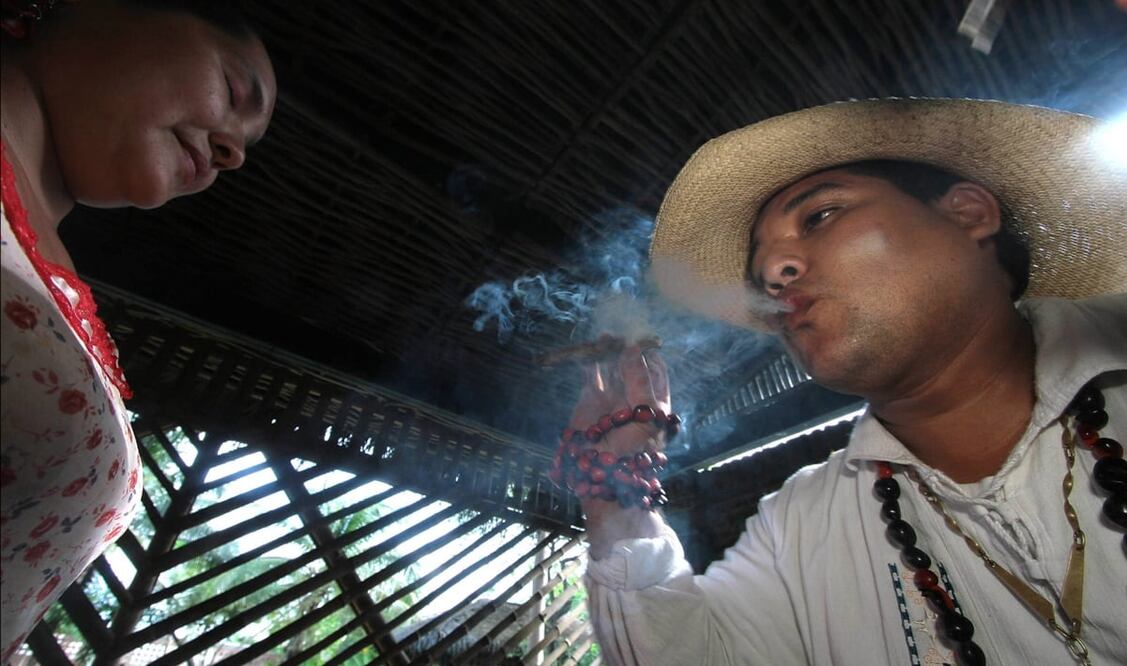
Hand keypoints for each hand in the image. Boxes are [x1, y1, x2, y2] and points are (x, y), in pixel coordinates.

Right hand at [567, 340, 671, 456]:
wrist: (599, 472)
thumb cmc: (632, 450)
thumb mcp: (646, 417)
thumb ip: (639, 382)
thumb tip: (632, 348)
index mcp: (655, 401)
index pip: (656, 369)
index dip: (650, 353)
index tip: (641, 339)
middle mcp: (634, 395)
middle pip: (632, 363)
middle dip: (626, 348)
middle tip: (619, 336)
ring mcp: (612, 395)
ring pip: (611, 365)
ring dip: (608, 350)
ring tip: (604, 338)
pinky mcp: (590, 398)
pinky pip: (591, 374)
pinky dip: (590, 360)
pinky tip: (590, 350)